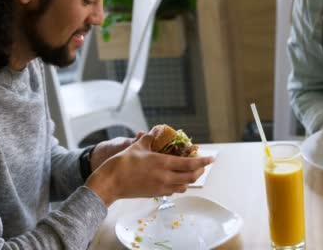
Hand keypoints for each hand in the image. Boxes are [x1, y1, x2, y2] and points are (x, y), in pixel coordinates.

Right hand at [85, 133, 214, 205]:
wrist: (110, 182)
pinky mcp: (155, 194)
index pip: (190, 164)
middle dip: (199, 171)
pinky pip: (173, 190)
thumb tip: (157, 129)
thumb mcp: (137, 146)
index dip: (203, 161)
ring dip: (189, 179)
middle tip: (201, 164)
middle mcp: (165, 177)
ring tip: (189, 171)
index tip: (212, 158)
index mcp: (163, 164)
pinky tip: (175, 178)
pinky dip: (178, 184)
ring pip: (184, 186)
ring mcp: (161, 188)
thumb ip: (150, 137)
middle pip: (191, 177)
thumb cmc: (122, 163)